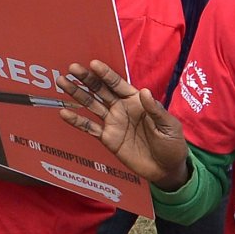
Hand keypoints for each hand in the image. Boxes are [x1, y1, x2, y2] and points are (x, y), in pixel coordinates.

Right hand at [56, 61, 190, 189]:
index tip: (93, 64)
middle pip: (100, 90)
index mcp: (136, 101)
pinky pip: (89, 127)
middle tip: (72, 68)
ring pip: (91, 104)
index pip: (118, 84)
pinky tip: (64, 113)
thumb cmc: (172, 144)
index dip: (105, 74)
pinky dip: (77, 120)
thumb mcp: (169, 126)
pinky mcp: (108, 138)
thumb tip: (144, 92)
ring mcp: (113, 122)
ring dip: (77, 93)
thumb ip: (155, 109)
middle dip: (86, 79)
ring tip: (62, 82)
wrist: (166, 169)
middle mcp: (122, 108)